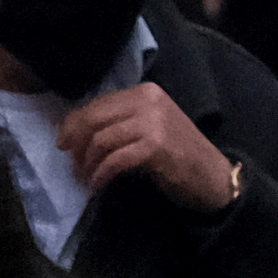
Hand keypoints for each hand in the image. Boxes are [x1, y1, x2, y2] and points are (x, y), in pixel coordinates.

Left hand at [60, 81, 245, 218]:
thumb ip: (124, 120)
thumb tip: (80, 130)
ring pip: (101, 140)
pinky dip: (101, 174)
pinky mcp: (155, 147)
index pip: (99, 103)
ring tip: (85, 178)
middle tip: (71, 163)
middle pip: (95, 118)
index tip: (64, 142)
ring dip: (87, 163)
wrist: (213, 177)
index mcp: (146, 92)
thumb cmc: (180, 155)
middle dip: (76, 142)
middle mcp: (149, 101)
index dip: (75, 123)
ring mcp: (153, 122)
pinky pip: (114, 160)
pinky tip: (98, 185)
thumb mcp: (152, 126)